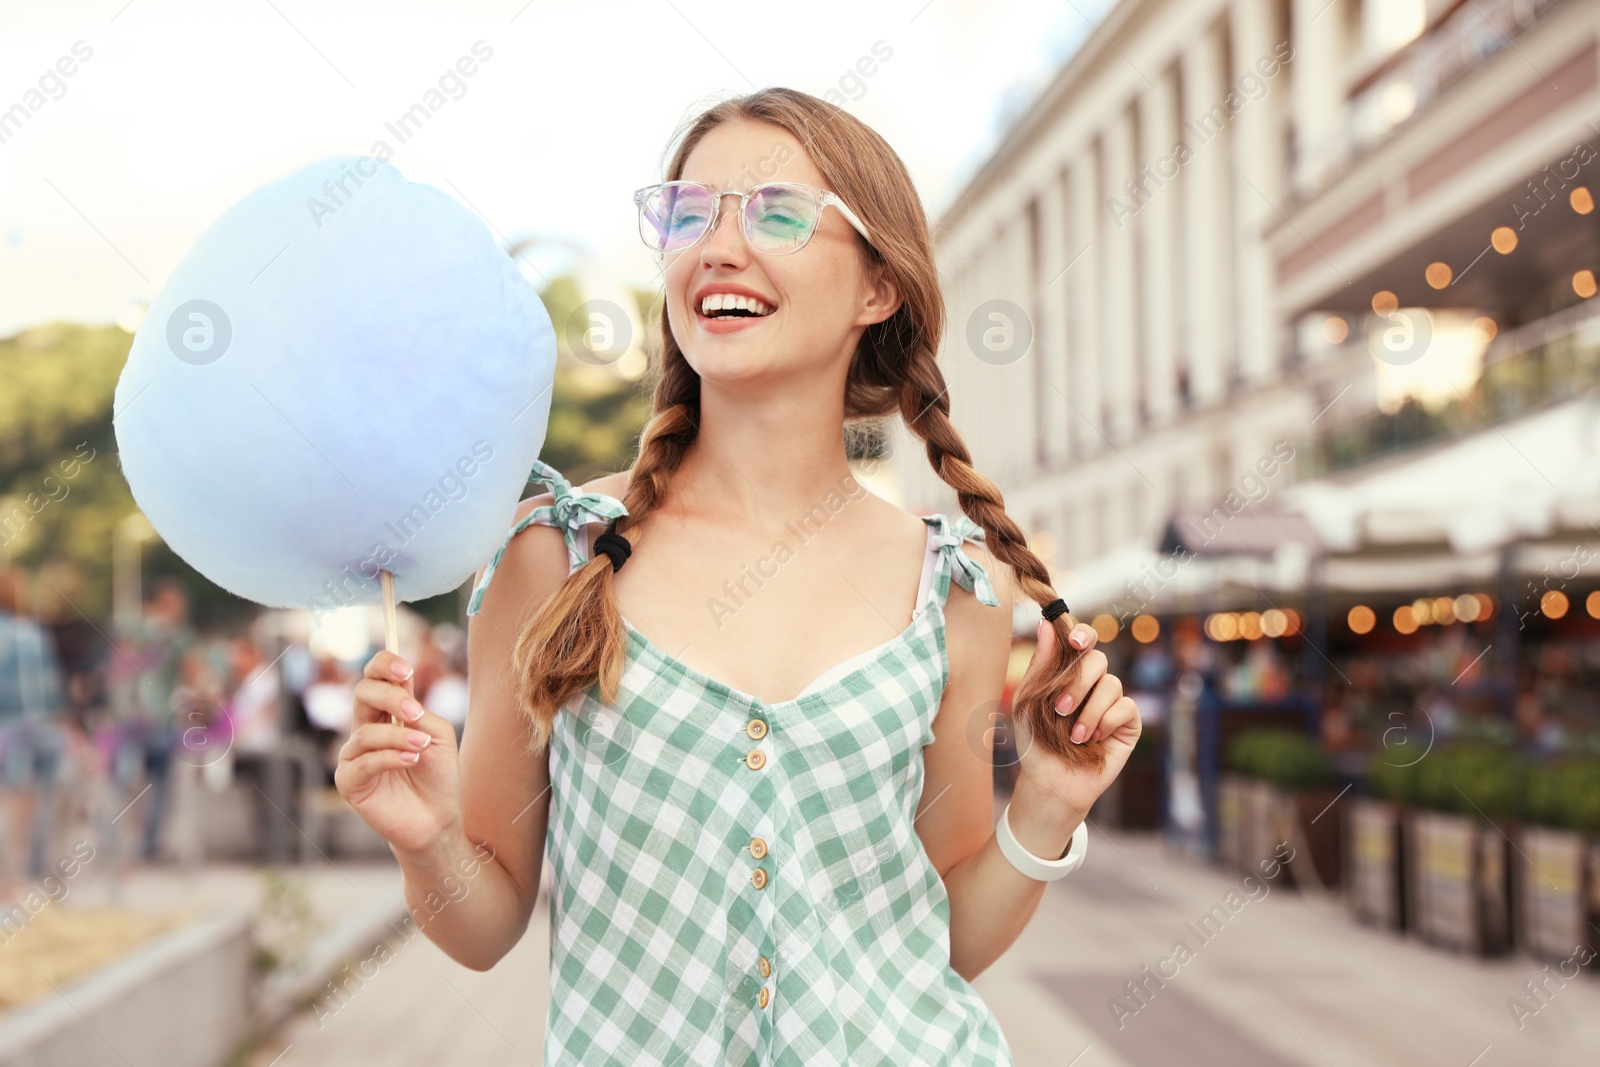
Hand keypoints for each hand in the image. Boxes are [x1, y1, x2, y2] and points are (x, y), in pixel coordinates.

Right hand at [335, 649, 463, 858]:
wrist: (437, 817)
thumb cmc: (438, 774)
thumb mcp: (437, 734)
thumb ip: (419, 711)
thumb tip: (401, 692)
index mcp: (386, 713)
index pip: (374, 676)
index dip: (383, 665)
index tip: (406, 670)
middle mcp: (365, 728)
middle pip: (362, 693)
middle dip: (390, 697)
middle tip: (415, 713)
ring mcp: (353, 755)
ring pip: (365, 732)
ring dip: (398, 736)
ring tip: (422, 746)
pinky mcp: (348, 781)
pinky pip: (363, 762)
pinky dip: (390, 758)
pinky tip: (412, 760)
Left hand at [1014, 620, 1141, 822]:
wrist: (1050, 781)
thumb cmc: (1035, 741)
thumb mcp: (1028, 700)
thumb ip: (1041, 663)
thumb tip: (1046, 623)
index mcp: (1069, 673)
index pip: (1083, 641)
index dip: (1083, 634)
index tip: (1074, 641)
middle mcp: (1093, 683)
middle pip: (1098, 659)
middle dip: (1078, 683)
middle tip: (1060, 709)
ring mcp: (1112, 702)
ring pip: (1111, 684)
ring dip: (1089, 710)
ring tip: (1074, 736)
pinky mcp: (1128, 723)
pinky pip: (1125, 707)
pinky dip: (1107, 722)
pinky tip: (1094, 739)